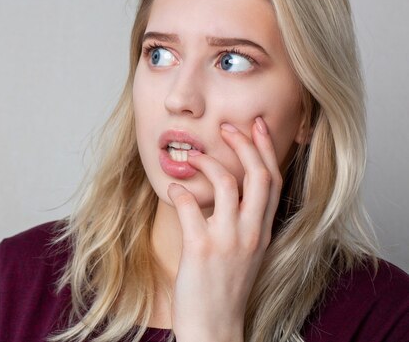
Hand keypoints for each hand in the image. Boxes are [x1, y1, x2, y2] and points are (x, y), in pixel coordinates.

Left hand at [167, 117, 281, 341]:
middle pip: (258, 175)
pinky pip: (190, 207)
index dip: (267, 149)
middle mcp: (251, 232)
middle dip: (244, 143)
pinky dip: (180, 190)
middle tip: (226, 126)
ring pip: (227, 183)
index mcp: (262, 231)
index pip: (274, 180)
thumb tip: (227, 191)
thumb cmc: (224, 288)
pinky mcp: (201, 249)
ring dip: (206, 160)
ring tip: (188, 155)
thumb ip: (242, 222)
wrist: (214, 327)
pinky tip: (173, 188)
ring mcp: (228, 240)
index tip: (257, 126)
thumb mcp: (244, 252)